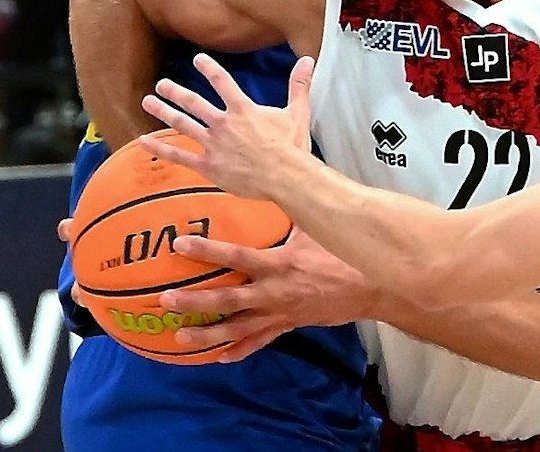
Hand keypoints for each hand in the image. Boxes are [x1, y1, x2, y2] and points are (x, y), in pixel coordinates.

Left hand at [141, 54, 313, 203]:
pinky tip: (143, 141)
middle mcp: (224, 123)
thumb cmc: (293, 147)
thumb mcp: (297, 112)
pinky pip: (179, 156)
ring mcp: (213, 144)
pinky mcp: (208, 166)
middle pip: (194, 103)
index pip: (223, 81)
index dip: (209, 68)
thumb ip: (299, 85)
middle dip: (176, 91)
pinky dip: (160, 148)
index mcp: (243, 109)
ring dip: (163, 111)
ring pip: (182, 124)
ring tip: (148, 102)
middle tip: (162, 84)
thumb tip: (308, 61)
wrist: (285, 176)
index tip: (197, 60)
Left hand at [151, 228, 379, 359]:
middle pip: (227, 300)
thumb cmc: (346, 253)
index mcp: (279, 264)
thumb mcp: (318, 227)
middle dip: (194, 302)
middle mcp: (274, 293)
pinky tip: (220, 357)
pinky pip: (261, 341)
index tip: (179, 244)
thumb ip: (293, 210)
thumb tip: (276, 182)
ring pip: (237, 328)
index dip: (207, 250)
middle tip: (166, 300)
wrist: (373, 287)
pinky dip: (240, 349)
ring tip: (180, 337)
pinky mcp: (289, 325)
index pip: (236, 256)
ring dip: (208, 334)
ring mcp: (280, 313)